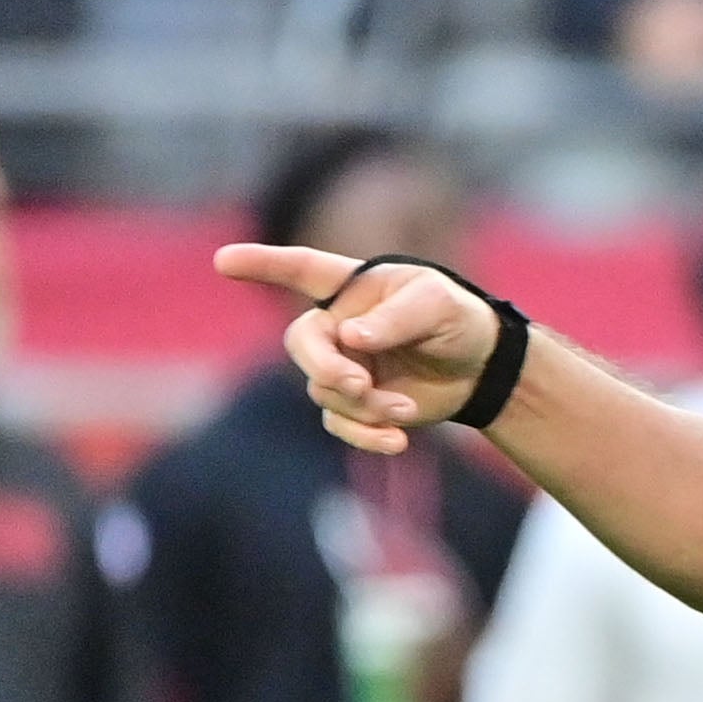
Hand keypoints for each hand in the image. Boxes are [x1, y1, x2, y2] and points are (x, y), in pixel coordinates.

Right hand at [243, 246, 501, 452]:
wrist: (479, 370)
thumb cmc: (457, 320)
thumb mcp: (438, 306)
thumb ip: (395, 318)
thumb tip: (349, 337)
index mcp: (353, 287)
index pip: (300, 269)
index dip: (262, 264)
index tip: (223, 260)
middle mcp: (337, 324)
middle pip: (301, 343)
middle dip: (325, 367)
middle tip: (359, 384)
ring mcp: (340, 365)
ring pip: (325, 391)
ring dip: (364, 405)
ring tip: (405, 410)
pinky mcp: (353, 403)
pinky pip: (339, 423)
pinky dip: (365, 435)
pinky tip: (397, 441)